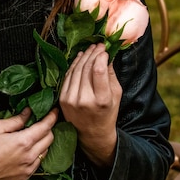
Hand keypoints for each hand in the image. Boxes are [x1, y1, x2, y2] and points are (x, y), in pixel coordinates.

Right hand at [0, 107, 56, 179]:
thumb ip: (16, 119)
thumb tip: (29, 112)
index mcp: (24, 141)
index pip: (46, 126)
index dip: (52, 117)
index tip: (55, 111)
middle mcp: (30, 156)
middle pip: (50, 138)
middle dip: (48, 128)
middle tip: (40, 123)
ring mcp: (28, 168)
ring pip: (45, 151)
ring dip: (43, 142)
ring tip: (32, 137)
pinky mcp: (25, 177)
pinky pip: (38, 163)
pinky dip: (37, 154)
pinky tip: (27, 150)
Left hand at [59, 43, 121, 167]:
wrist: (92, 133)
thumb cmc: (107, 113)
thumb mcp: (116, 95)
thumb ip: (111, 75)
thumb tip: (107, 55)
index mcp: (101, 100)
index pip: (98, 71)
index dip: (101, 56)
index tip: (105, 50)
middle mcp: (84, 100)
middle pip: (86, 68)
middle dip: (93, 54)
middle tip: (99, 46)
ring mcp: (71, 100)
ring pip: (76, 70)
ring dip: (84, 56)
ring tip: (91, 49)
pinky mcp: (63, 99)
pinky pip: (68, 76)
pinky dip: (74, 65)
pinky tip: (80, 57)